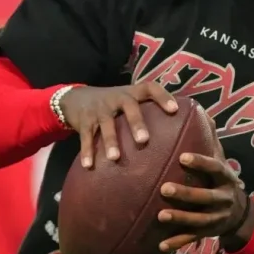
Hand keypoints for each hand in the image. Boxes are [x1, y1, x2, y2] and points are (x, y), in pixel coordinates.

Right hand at [60, 82, 177, 167]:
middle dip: (136, 122)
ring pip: (106, 124)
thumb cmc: (112, 104)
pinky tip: (89, 166)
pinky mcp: (84, 120)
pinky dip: (87, 151)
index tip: (174, 110)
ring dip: (111, 141)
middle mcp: (117, 97)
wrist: (76, 98)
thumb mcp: (127, 100)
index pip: (150, 88)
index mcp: (131, 93)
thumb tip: (178, 133)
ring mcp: (99, 108)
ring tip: (115, 158)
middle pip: (129, 106)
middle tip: (144, 140)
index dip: (163, 97)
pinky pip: (85, 136)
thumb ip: (145, 111)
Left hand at [156, 121, 251, 251]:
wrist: (238, 214)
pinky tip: (161, 245)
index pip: (215, 167)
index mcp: (227, 177)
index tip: (182, 156)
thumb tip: (199, 109)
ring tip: (160, 215)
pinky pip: (193, 239)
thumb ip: (209, 138)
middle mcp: (225, 198)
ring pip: (199, 220)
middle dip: (187, 194)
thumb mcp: (220, 160)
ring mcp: (218, 218)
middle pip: (206, 197)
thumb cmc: (221, 180)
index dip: (201, 162)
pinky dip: (178, 243)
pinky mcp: (209, 234)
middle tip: (164, 187)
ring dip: (180, 219)